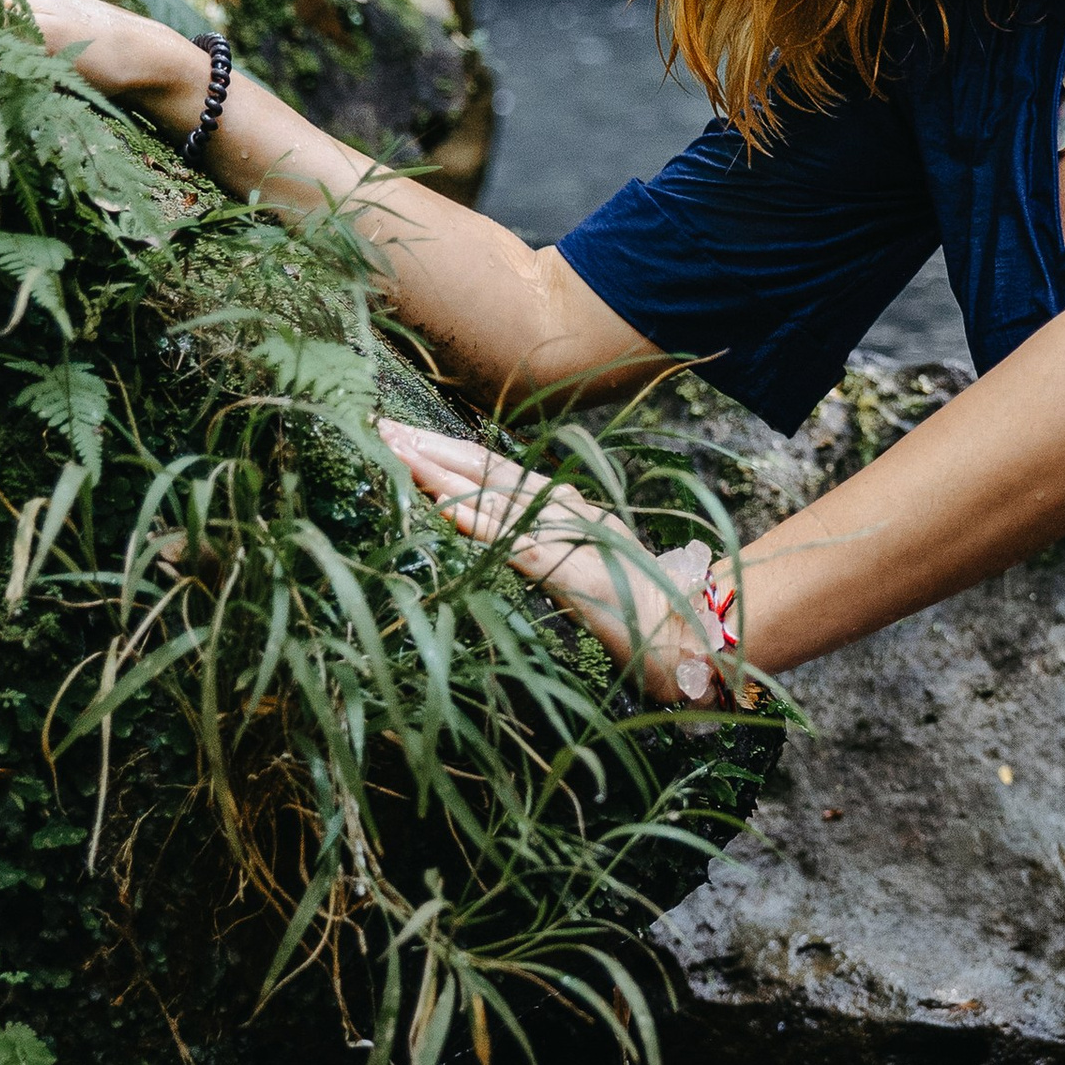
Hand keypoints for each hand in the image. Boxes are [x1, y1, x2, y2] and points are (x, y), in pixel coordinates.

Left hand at [380, 417, 740, 705]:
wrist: (685, 637)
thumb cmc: (637, 607)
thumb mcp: (587, 564)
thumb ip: (547, 544)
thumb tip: (494, 529)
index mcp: (566, 507)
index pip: (496, 468)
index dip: (447, 449)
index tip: (400, 435)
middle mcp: (564, 510)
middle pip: (487, 469)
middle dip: (431, 447)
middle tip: (379, 427)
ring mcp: (566, 537)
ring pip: (493, 495)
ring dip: (442, 473)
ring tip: (396, 452)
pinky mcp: (568, 571)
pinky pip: (514, 543)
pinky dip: (478, 524)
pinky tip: (443, 509)